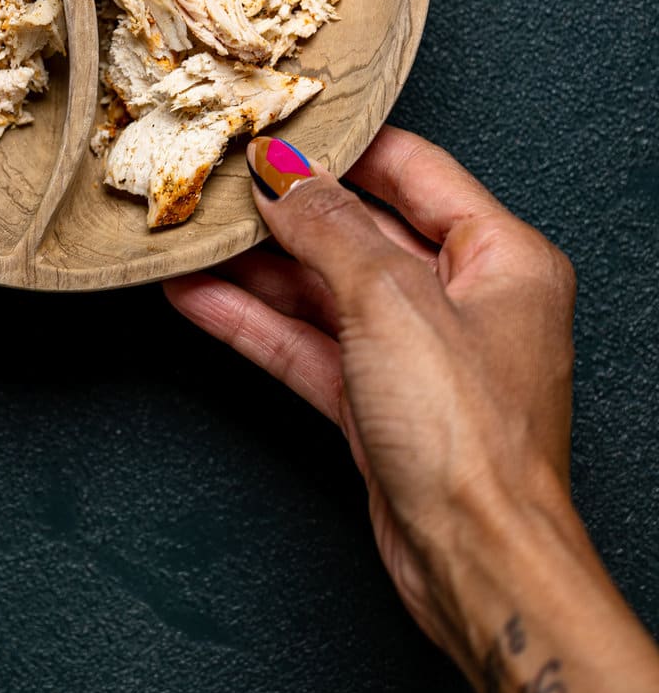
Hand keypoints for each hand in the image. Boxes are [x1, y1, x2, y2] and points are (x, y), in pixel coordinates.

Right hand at [165, 127, 577, 665]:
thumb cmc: (472, 438)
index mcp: (502, 257)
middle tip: (218, 181)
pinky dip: (255, 322)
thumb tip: (283, 173)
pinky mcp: (379, 405)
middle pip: (361, 230)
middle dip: (285, 211)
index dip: (342, 147)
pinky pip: (308, 345)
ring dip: (256, 269)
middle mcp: (466, 300)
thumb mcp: (390, 300)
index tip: (278, 129)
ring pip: (324, 291)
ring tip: (190, 236)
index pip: (414, 169)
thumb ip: (327, 227)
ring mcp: (419, 355)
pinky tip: (199, 298)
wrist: (476, 562)